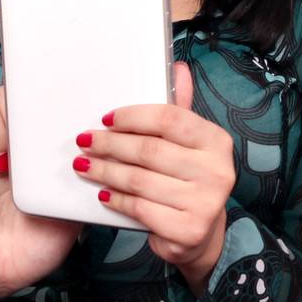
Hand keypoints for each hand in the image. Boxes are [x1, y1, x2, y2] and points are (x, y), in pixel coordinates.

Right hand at [0, 87, 80, 301]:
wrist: (5, 275)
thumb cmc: (39, 242)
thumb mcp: (75, 209)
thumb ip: (84, 179)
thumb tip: (100, 151)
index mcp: (37, 150)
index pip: (39, 102)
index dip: (46, 98)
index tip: (59, 113)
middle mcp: (9, 146)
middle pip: (8, 95)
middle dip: (20, 108)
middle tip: (30, 141)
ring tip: (4, 162)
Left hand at [76, 64, 233, 293]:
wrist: (201, 234)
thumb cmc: (187, 180)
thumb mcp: (187, 144)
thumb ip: (179, 110)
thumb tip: (178, 67)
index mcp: (216, 141)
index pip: (169, 119)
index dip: (133, 116)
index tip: (106, 119)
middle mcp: (217, 170)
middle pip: (150, 150)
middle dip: (110, 145)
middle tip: (85, 142)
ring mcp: (205, 202)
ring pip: (140, 180)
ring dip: (105, 172)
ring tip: (84, 166)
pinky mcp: (188, 230)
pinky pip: (140, 208)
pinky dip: (117, 200)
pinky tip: (103, 194)